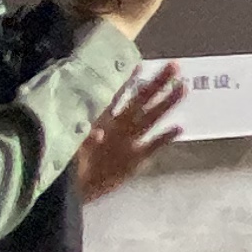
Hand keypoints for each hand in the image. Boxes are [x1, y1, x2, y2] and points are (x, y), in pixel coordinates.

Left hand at [77, 63, 185, 200]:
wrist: (73, 188)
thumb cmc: (69, 162)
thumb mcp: (71, 148)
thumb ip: (84, 139)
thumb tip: (96, 131)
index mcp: (104, 118)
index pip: (119, 94)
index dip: (129, 79)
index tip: (141, 63)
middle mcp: (120, 126)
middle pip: (143, 101)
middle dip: (158, 83)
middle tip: (175, 66)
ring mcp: (130, 142)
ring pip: (152, 118)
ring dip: (167, 104)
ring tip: (183, 89)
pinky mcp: (136, 160)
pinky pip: (153, 146)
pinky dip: (165, 138)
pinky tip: (178, 128)